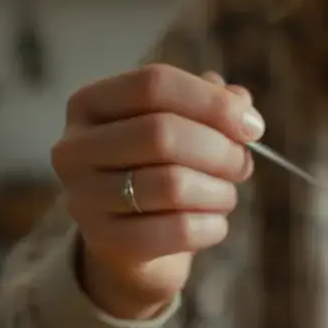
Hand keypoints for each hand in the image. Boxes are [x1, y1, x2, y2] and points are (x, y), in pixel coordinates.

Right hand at [51, 64, 264, 319]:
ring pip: (172, 184)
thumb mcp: (180, 127)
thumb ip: (210, 105)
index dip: (212, 102)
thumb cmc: (158, 170)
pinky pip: (178, 230)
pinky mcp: (106, 243)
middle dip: (220, 150)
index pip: (154, 84)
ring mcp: (83, 198)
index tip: (253, 126)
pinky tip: (215, 224)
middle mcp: (74, 148)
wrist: (130, 243)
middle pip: (162, 133)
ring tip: (226, 195)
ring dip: (219, 191)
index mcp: (89, 103)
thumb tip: (240, 102)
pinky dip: (212, 226)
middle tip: (243, 165)